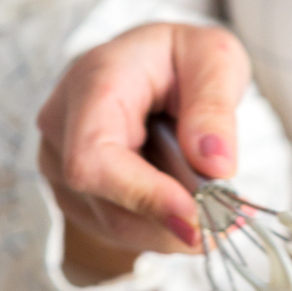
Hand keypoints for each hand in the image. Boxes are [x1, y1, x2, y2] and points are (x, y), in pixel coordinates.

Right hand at [36, 22, 250, 280]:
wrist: (149, 68)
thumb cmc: (180, 57)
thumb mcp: (213, 58)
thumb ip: (215, 106)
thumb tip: (216, 164)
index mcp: (90, 84)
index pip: (94, 159)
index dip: (143, 196)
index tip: (196, 217)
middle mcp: (61, 129)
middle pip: (110, 204)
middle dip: (176, 221)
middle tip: (231, 220)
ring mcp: (61, 168)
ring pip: (120, 228)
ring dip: (176, 231)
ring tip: (219, 210)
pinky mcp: (77, 197)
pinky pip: (122, 233)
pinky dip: (166, 232)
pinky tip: (191, 209)